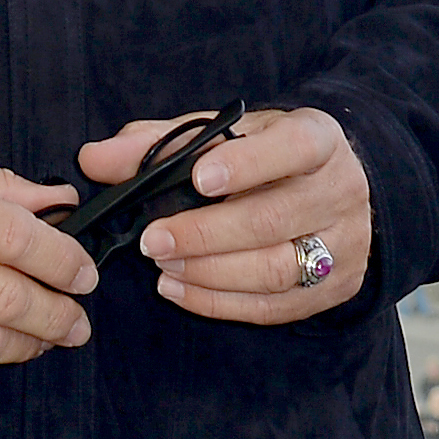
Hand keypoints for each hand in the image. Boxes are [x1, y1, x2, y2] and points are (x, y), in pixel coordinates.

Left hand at [76, 106, 370, 324]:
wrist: (334, 186)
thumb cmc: (267, 154)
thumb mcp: (224, 133)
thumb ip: (159, 142)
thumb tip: (94, 159)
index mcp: (318, 138)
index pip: (293, 148)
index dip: (248, 164)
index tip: (199, 178)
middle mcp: (340, 190)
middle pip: (275, 218)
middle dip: (206, 234)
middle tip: (152, 241)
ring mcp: (344, 244)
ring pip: (277, 270)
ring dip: (211, 273)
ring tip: (162, 266)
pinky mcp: (335, 287)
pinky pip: (277, 305)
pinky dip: (222, 302)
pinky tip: (179, 290)